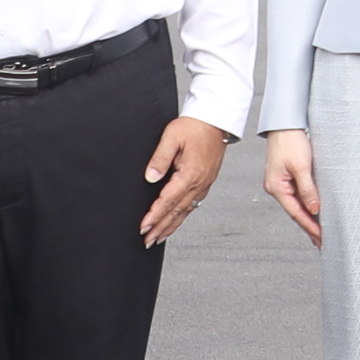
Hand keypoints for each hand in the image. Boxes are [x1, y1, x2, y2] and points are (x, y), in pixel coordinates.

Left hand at [139, 119, 227, 245]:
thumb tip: (150, 177)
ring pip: (186, 211)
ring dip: (171, 226)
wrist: (217, 119)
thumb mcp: (172, 137)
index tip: (143, 227)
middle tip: (148, 241)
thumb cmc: (196, 125)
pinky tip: (176, 220)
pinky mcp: (207, 181)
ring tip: (159, 237)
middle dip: (161, 228)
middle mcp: (200, 183)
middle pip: (177, 212)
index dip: (154, 216)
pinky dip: (182, 216)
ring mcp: (205, 183)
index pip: (168, 201)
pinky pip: (193, 204)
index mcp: (190, 174)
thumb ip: (159, 158)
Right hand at [263, 129, 322, 244]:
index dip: (310, 226)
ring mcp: (280, 182)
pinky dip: (306, 204)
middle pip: (295, 211)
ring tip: (320, 232)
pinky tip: (314, 211)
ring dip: (309, 217)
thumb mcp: (302, 166)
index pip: (296, 213)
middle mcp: (276, 187)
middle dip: (309, 226)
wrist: (285, 124)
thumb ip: (308, 189)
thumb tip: (314, 209)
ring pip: (297, 204)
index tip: (321, 238)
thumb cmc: (291, 141)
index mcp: (276, 187)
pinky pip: (298, 195)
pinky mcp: (286, 176)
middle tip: (322, 241)